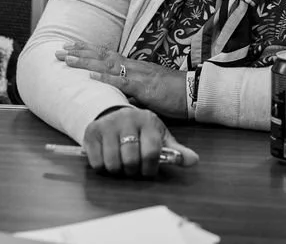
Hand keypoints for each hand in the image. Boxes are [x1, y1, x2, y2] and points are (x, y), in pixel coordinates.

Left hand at [57, 42, 188, 117]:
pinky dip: (106, 79)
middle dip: (79, 53)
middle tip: (58, 50)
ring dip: (86, 62)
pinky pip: (123, 82)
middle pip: (102, 56)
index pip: (107, 54)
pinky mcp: (145, 88)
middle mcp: (134, 66)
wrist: (194, 92)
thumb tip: (116, 97)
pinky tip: (92, 78)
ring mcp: (139, 75)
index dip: (87, 50)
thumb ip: (131, 93)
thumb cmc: (174, 93)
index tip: (70, 46)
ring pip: (108, 65)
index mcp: (135, 66)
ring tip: (67, 59)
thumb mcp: (148, 92)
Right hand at [83, 107, 197, 176]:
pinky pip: (97, 162)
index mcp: (147, 120)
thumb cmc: (141, 131)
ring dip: (118, 171)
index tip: (148, 171)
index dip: (150, 168)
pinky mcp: (91, 132)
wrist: (114, 114)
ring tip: (121, 164)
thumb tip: (194, 161)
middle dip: (133, 171)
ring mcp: (107, 124)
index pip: (151, 152)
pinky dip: (103, 167)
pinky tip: (108, 159)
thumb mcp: (160, 137)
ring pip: (112, 163)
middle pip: (130, 160)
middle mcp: (126, 119)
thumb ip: (176, 151)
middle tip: (133, 168)